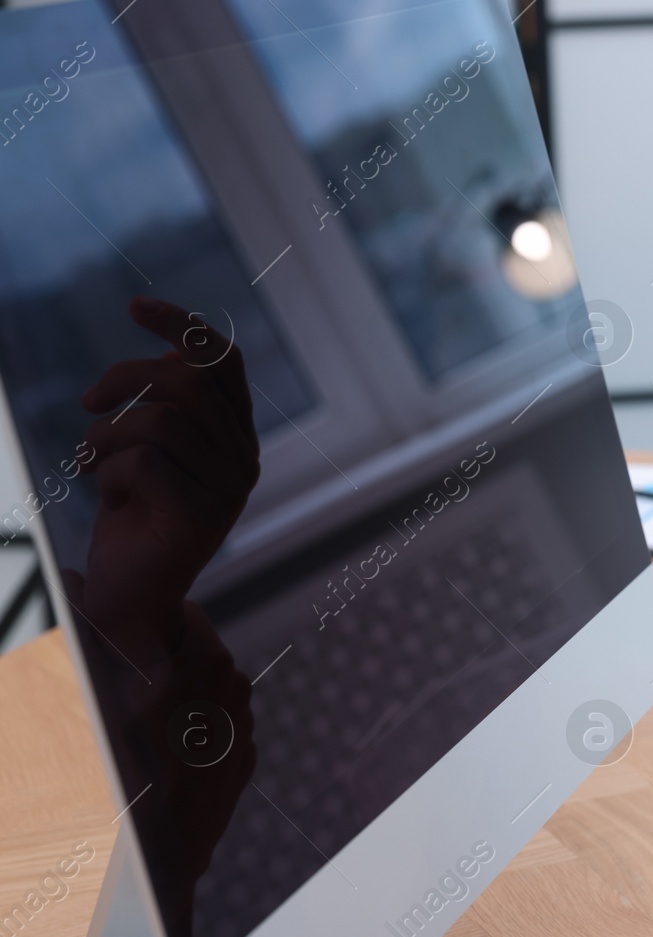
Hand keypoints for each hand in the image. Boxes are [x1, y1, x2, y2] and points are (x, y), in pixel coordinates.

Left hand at [77, 297, 259, 643]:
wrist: (131, 592)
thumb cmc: (134, 515)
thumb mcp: (149, 447)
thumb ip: (170, 404)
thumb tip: (176, 351)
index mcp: (237, 435)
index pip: (223, 361)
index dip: (182, 326)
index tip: (135, 307)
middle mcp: (243, 459)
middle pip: (186, 382)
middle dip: (124, 379)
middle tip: (87, 403)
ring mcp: (227, 490)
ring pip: (159, 421)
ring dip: (107, 435)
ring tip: (88, 460)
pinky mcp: (199, 517)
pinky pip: (143, 465)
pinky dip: (108, 473)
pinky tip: (104, 492)